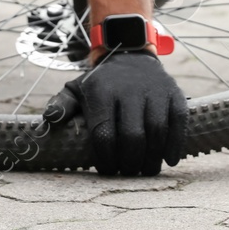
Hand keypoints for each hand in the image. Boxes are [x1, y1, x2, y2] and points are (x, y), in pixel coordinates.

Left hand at [42, 50, 187, 175]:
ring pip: (157, 130)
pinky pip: (178, 121)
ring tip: (146, 171)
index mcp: (102, 91)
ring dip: (152, 157)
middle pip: (132, 135)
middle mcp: (129, 89)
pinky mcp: (174, 93)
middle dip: (130, 162)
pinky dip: (175, 144)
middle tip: (128, 173)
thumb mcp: (76, 89)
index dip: (106, 158)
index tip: (107, 170)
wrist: (130, 56)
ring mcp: (154, 90)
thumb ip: (62, 104)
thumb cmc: (100, 83)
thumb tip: (50, 119)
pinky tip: (169, 160)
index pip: (104, 133)